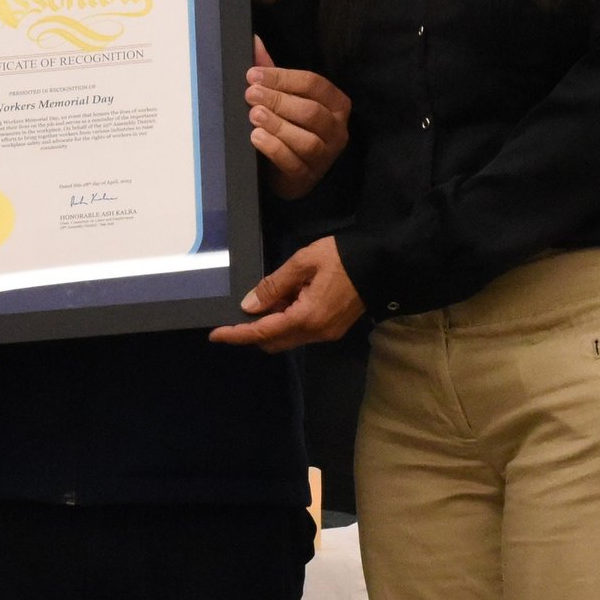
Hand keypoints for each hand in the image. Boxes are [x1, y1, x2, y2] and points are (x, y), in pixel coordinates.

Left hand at [209, 234, 365, 350]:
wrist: (383, 262)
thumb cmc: (342, 257)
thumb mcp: (302, 263)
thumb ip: (273, 286)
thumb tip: (249, 306)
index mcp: (306, 317)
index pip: (263, 332)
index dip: (237, 334)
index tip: (216, 334)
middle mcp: (316, 333)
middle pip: (273, 341)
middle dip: (253, 330)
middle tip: (245, 307)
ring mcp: (326, 333)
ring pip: (287, 337)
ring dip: (272, 323)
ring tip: (273, 294)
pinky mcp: (333, 329)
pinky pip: (301, 331)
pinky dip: (287, 319)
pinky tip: (289, 298)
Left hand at [247, 39, 349, 199]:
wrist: (289, 173)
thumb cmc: (290, 128)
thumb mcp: (285, 98)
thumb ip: (273, 72)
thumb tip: (253, 41)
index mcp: (336, 104)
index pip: (314, 84)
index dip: (282, 78)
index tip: (253, 75)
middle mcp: (336, 129)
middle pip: (310, 111)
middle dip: (278, 100)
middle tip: (250, 94)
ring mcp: (325, 155)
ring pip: (306, 139)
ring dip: (277, 125)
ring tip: (254, 115)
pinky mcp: (308, 176)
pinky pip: (293, 162)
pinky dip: (274, 148)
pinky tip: (256, 137)